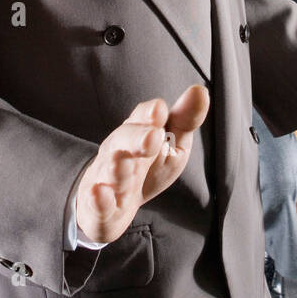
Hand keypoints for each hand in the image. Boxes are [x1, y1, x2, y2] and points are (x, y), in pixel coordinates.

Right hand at [76, 86, 209, 244]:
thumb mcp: (172, 145)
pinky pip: (96, 202)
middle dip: (137, 138)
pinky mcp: (99, 207)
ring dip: (118, 166)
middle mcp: (119, 151)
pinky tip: (99, 194)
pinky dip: (97, 198)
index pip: (142, 118)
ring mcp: (107, 179)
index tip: (160, 110)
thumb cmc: (148, 169)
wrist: (111, 205)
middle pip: (124, 140)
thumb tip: (200, 90)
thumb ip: (185, 119)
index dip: (150, 114)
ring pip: (110, 170)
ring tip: (123, 165)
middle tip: (153, 137)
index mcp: (138, 132)